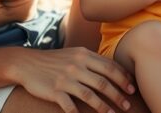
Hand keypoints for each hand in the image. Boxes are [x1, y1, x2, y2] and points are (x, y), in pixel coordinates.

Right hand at [12, 47, 135, 112]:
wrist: (27, 64)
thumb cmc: (55, 60)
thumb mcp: (74, 54)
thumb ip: (92, 60)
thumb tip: (115, 70)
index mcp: (84, 55)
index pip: (109, 67)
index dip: (123, 78)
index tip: (132, 88)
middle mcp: (76, 66)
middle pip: (104, 82)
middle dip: (118, 95)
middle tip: (128, 105)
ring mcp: (65, 79)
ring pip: (90, 95)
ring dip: (104, 107)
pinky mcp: (55, 91)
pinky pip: (70, 106)